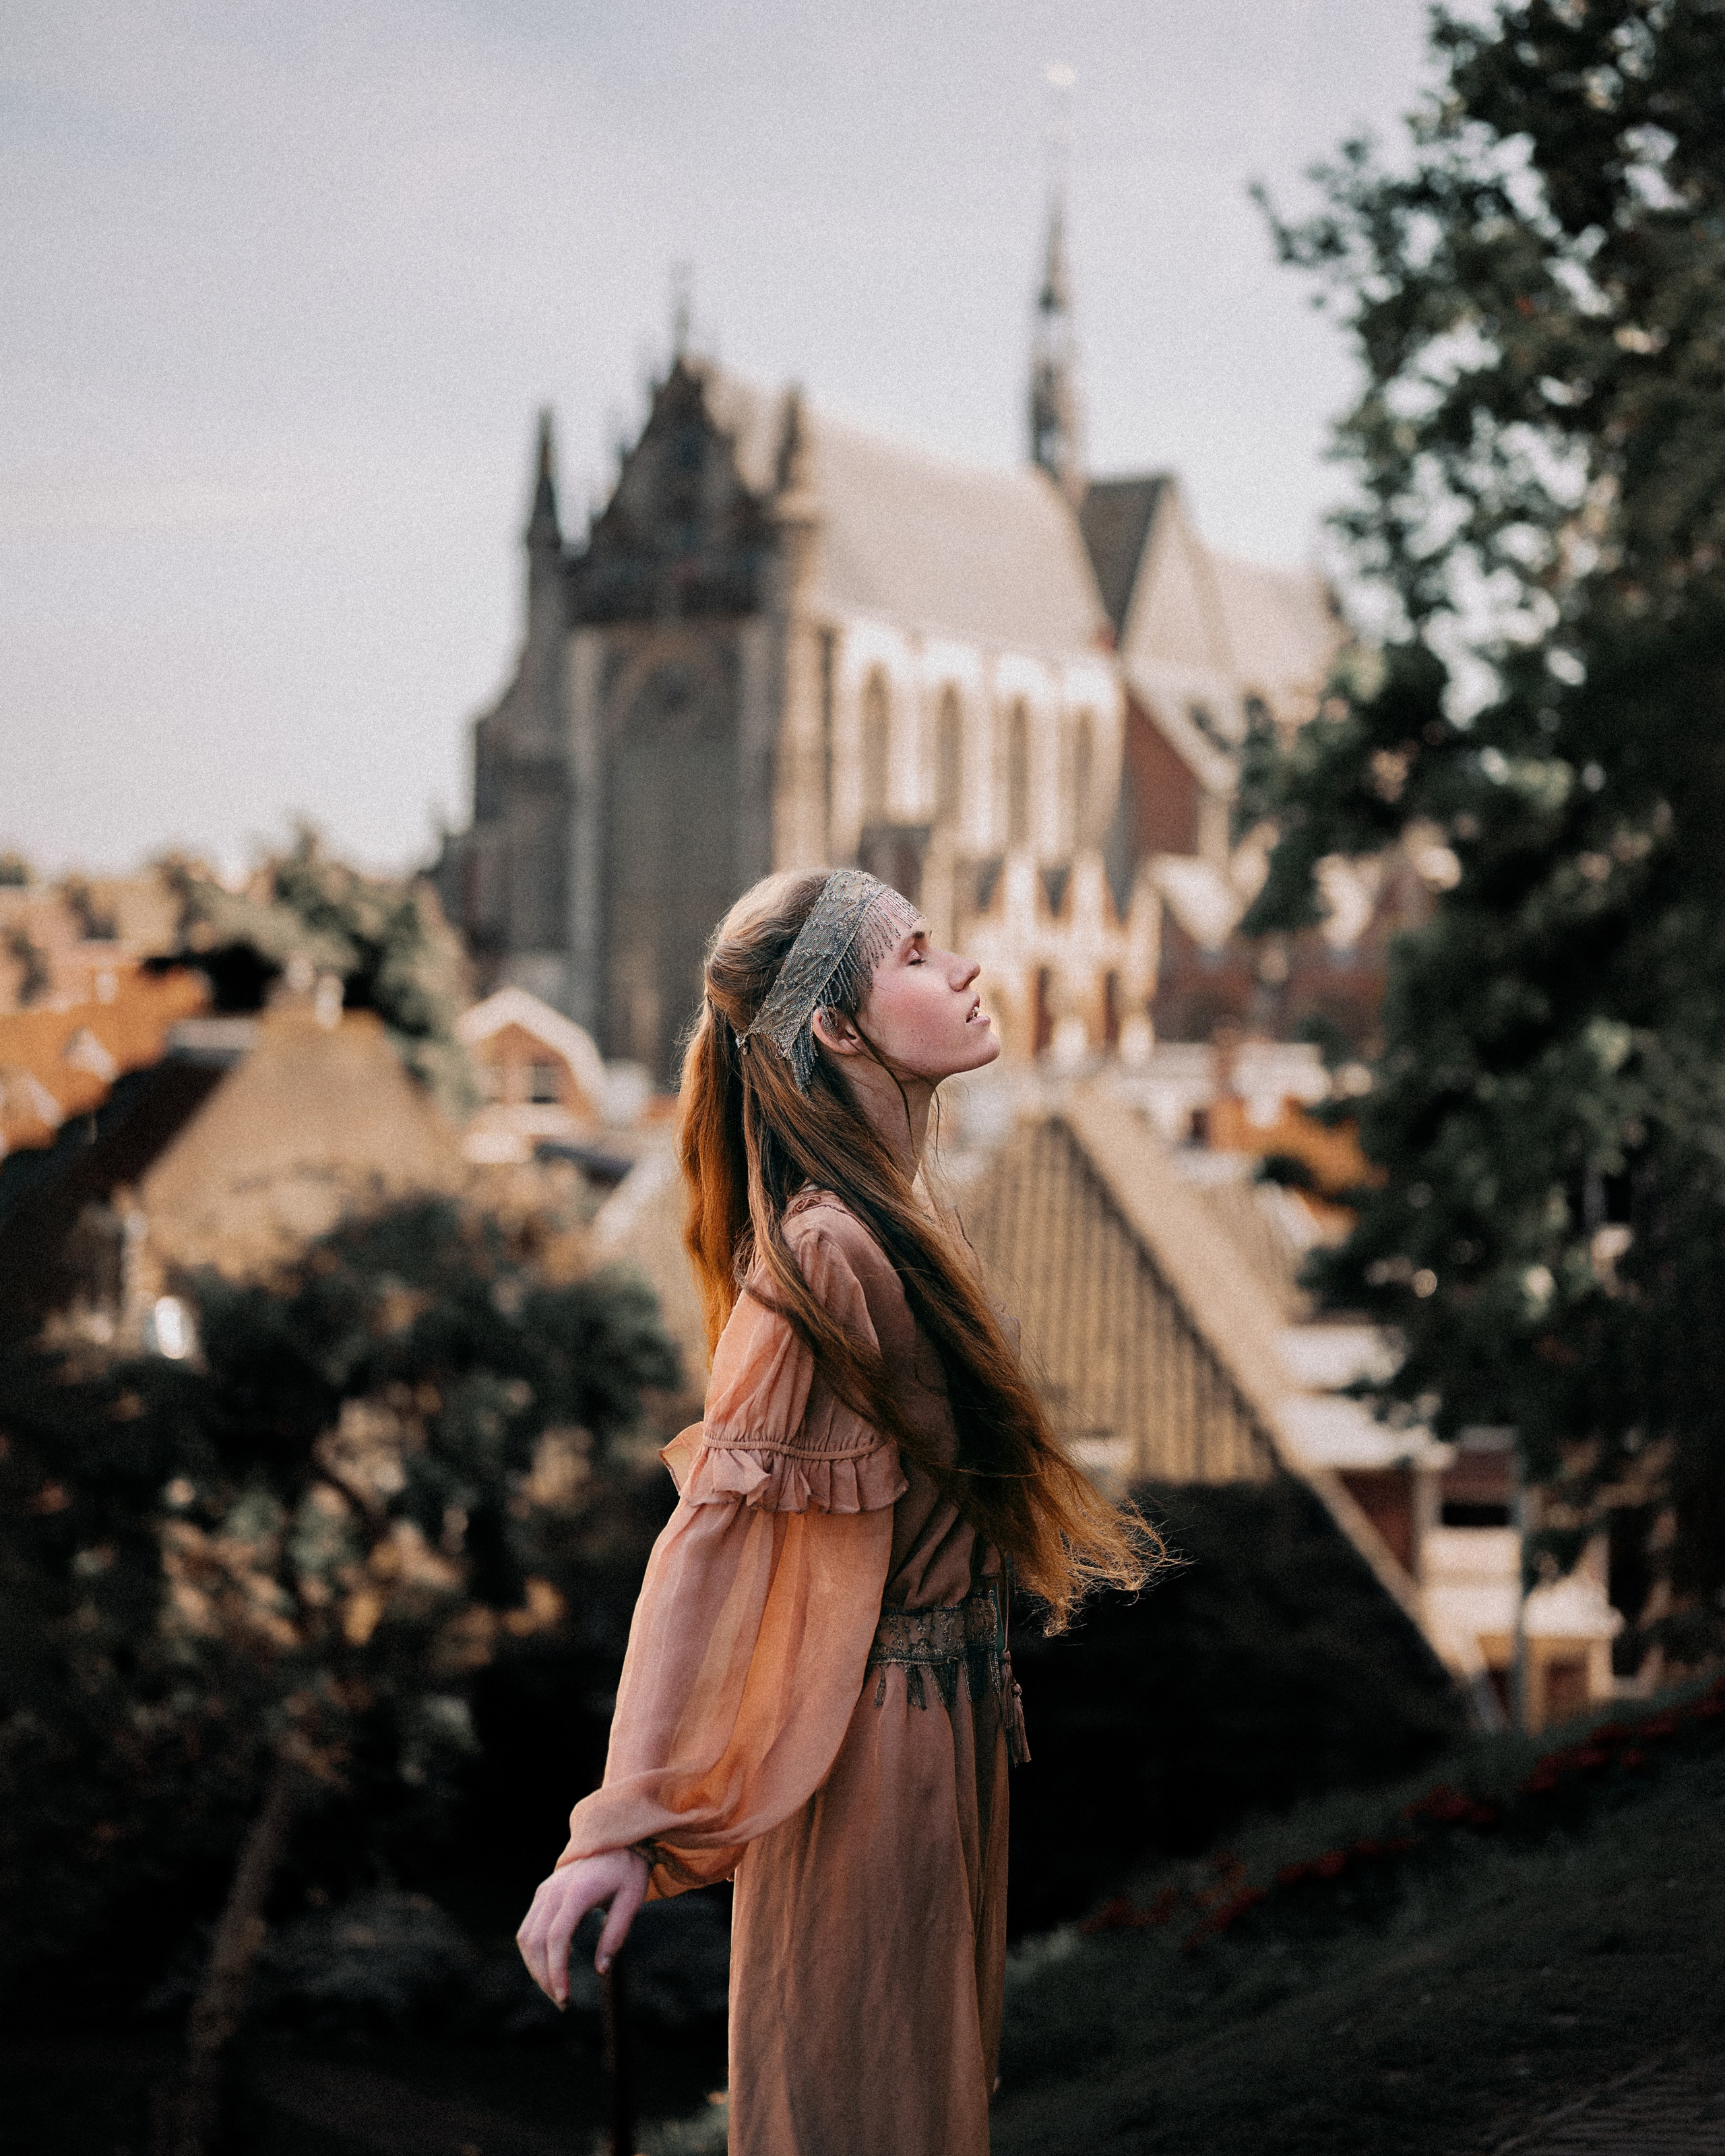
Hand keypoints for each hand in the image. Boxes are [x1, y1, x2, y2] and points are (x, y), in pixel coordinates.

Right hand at [516, 1847, 649, 2006]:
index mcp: (577, 1892)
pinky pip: (529, 1927)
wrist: (615, 1836)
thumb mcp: (631, 1900)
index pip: (556, 1938)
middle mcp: (554, 1890)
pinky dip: (536, 1951)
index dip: (556, 1971)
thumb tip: (601, 1971)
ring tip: (556, 1989)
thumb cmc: (627, 1869)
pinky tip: (556, 1964)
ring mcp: (545, 1890)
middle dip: (544, 1976)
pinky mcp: (543, 1892)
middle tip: (562, 2002)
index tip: (565, 1998)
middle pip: (536, 1941)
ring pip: (526, 1936)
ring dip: (535, 1967)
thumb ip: (615, 1935)